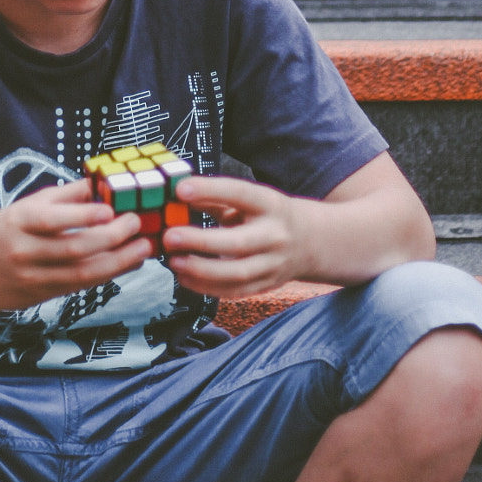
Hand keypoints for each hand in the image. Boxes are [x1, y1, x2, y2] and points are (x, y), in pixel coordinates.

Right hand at [0, 179, 151, 311]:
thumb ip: (64, 196)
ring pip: (81, 274)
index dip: (83, 216)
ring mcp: (33, 277)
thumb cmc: (2, 231)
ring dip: (117, 262)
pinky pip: (79, 287)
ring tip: (142, 249)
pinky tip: (125, 264)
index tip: (110, 209)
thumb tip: (100, 183)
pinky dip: (105, 275)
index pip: (53, 220)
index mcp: (20, 222)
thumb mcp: (26, 205)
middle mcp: (26, 251)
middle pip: (73, 249)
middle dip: (111, 239)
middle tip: (136, 225)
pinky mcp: (42, 296)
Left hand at [162, 176, 315, 297]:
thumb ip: (217, 198)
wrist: (311, 241)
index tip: (181, 190)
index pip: (241, 194)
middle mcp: (275, 235)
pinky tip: (184, 277)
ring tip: (173, 261)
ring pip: (236, 274)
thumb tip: (178, 195)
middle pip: (237, 243)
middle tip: (169, 237)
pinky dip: (206, 287)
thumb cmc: (270, 214)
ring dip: (200, 270)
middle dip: (200, 242)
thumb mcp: (252, 199)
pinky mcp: (266, 285)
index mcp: (271, 205)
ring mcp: (273, 264)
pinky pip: (234, 291)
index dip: (211, 190)